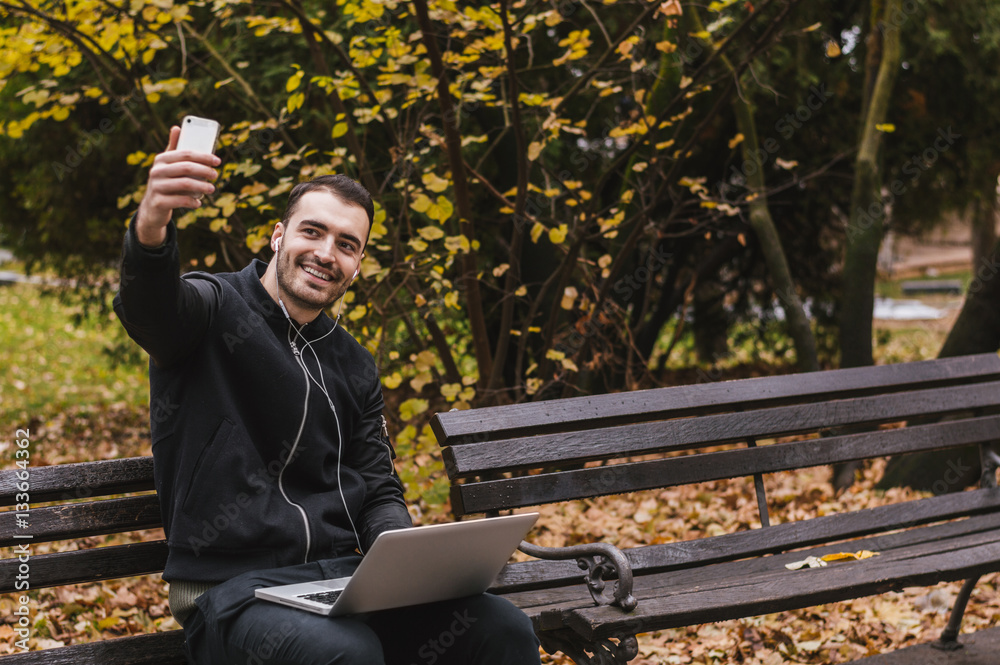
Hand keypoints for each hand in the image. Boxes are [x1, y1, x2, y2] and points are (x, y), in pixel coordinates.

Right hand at [134, 126, 220, 247]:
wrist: (152, 207)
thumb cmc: (166, 182)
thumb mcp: (168, 165)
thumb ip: (174, 149)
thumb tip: (176, 127)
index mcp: (161, 159)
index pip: (185, 154)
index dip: (204, 156)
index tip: (217, 161)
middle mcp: (156, 171)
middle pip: (186, 168)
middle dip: (205, 171)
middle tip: (216, 175)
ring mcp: (156, 187)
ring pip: (185, 184)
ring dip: (202, 187)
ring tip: (212, 189)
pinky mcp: (159, 202)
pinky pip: (181, 201)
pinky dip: (193, 202)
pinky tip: (198, 202)